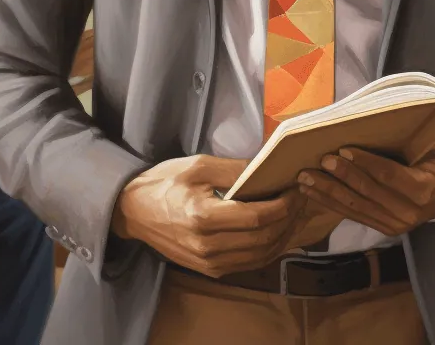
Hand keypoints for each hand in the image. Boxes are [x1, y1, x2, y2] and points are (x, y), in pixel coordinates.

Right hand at [111, 155, 309, 277]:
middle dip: (289, 218)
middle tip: (302, 197)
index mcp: (204, 218)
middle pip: (264, 239)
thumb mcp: (198, 165)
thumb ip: (235, 169)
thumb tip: (268, 168)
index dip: (284, 204)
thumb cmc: (165, 182)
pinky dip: (268, 249)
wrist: (133, 211)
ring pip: (260, 256)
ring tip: (294, 212)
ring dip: (283, 236)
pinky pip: (248, 263)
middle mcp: (208, 247)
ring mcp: (209, 263)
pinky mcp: (209, 270)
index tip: (296, 187)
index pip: (258, 217)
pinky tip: (277, 230)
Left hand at [296, 132, 434, 237]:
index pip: (391, 176)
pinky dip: (330, 203)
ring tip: (305, 178)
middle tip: (319, 160)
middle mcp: (409, 213)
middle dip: (341, 177)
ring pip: (356, 207)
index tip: (344, 149)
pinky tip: (312, 192)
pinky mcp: (382, 227)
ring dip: (328, 192)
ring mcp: (394, 224)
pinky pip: (354, 215)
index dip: (366, 164)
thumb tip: (384, 114)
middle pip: (369, 193)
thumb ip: (417, 133)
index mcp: (425, 188)